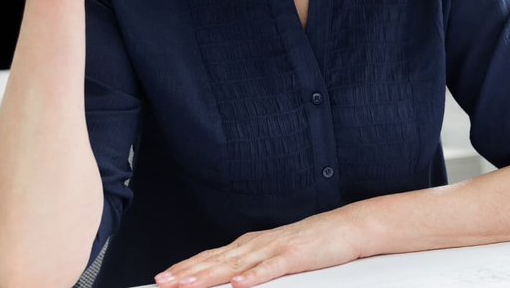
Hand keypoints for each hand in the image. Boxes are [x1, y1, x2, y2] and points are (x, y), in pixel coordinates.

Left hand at [154, 210, 364, 287]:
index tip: (163, 277)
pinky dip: (253, 276)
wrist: (347, 227)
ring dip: (210, 274)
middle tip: (163, 282)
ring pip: (236, 264)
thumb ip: (252, 265)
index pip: (211, 256)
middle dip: (188, 272)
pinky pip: (271, 268)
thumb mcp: (276, 254)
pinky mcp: (295, 256)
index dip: (186, 267)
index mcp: (251, 243)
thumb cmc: (313, 242)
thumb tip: (228, 279)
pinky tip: (238, 284)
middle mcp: (258, 243)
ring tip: (188, 284)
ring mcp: (276, 248)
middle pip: (217, 260)